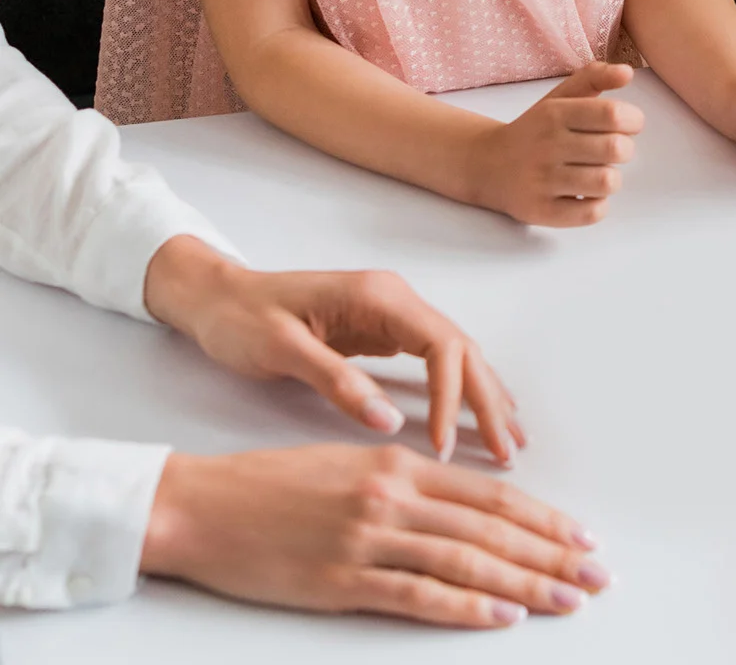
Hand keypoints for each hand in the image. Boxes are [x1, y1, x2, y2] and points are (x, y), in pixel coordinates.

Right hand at [141, 444, 609, 626]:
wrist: (205, 505)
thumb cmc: (275, 485)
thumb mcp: (351, 466)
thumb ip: (410, 483)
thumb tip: (466, 507)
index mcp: (400, 463)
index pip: (490, 496)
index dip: (542, 518)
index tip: (581, 536)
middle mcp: (394, 495)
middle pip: (491, 528)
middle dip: (551, 552)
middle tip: (597, 573)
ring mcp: (369, 538)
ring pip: (466, 560)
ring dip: (525, 582)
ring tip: (568, 597)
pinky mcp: (343, 579)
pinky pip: (417, 595)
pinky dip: (465, 606)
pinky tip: (501, 615)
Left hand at [144, 236, 522, 463]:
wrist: (216, 297)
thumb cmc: (242, 319)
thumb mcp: (282, 350)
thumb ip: (337, 382)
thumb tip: (389, 422)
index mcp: (379, 297)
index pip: (441, 345)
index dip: (452, 396)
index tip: (443, 445)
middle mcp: (397, 300)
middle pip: (463, 348)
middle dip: (487, 399)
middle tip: (507, 450)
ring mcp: (394, 314)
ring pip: (458, 354)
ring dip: (484, 394)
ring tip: (508, 436)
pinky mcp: (384, 332)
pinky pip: (438, 360)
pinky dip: (463, 387)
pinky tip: (480, 407)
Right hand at [468, 61, 644, 227]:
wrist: (488, 164)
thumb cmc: (536, 129)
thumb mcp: (560, 97)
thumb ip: (595, 77)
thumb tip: (628, 72)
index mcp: (555, 113)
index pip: (613, 114)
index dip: (633, 120)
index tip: (628, 125)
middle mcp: (547, 145)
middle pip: (616, 149)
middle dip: (625, 150)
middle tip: (612, 151)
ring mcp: (542, 180)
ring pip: (607, 182)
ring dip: (612, 178)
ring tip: (598, 173)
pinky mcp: (541, 211)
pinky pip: (592, 212)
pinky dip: (598, 204)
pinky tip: (586, 194)